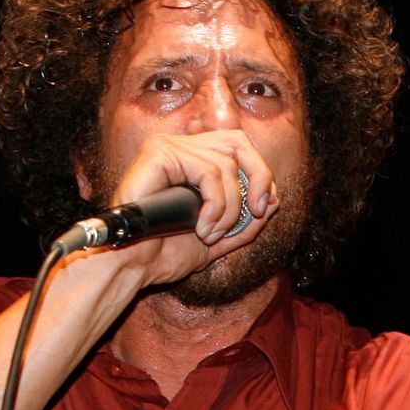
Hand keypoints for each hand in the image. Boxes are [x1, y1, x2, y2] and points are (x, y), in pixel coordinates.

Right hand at [105, 128, 281, 285]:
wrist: (133, 267)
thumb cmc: (164, 253)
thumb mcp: (218, 239)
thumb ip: (245, 222)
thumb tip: (276, 200)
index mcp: (191, 159)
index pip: (239, 147)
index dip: (261, 174)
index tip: (265, 208)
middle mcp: (179, 145)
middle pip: (238, 142)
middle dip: (258, 178)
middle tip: (257, 212)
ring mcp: (166, 146)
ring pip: (225, 165)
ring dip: (229, 208)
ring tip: (211, 233)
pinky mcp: (157, 153)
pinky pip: (207, 172)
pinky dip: (216, 205)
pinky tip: (202, 228)